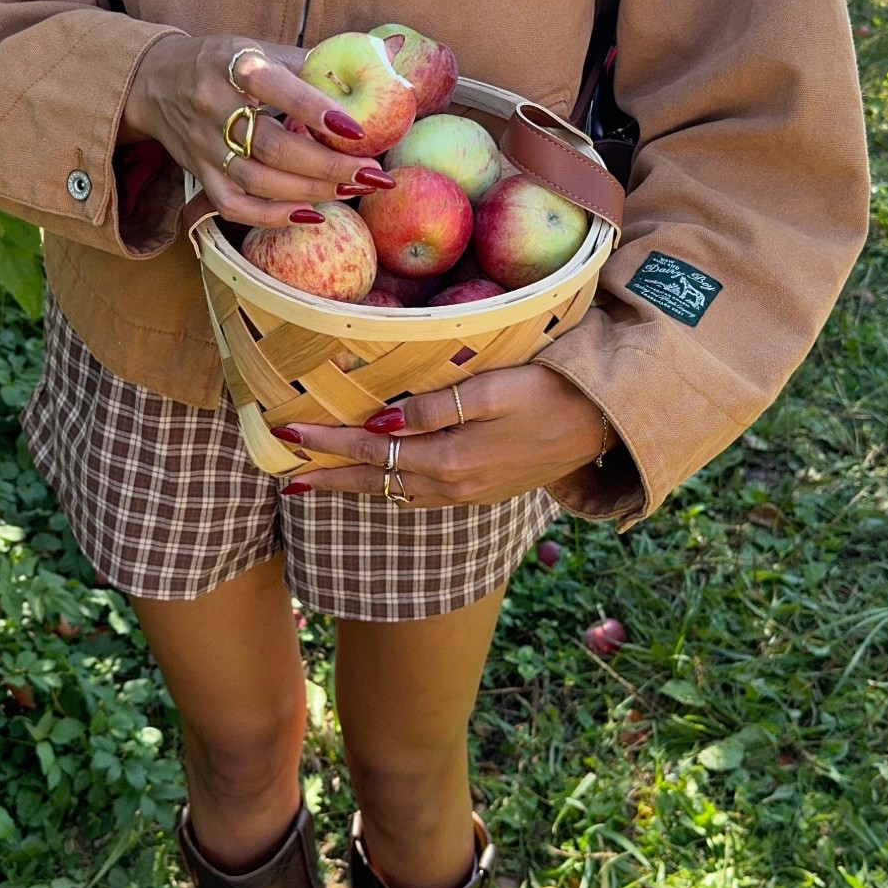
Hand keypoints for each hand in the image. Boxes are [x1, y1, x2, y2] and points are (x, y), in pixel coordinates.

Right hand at [121, 34, 390, 227]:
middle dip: (327, 165)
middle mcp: (213, 106)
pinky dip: (273, 216)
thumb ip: (315, 62)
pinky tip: (310, 214)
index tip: (356, 130)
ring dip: (310, 191)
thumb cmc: (224, 62)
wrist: (157, 81)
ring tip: (351, 189)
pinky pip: (234, 206)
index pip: (276, 88)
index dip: (315, 110)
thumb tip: (388, 57)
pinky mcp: (198, 174)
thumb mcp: (261, 48)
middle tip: (370, 173)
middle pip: (272, 146)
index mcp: (233, 64)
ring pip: (258, 181)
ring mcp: (204, 146)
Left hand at [272, 364, 616, 506]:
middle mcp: (452, 486)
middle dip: (328, 477)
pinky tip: (379, 483)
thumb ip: (437, 408)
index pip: (372, 452)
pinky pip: (419, 497)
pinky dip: (388, 491)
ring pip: (394, 494)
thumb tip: (383, 425)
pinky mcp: (481, 491)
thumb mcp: (495, 390)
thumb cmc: (550, 393)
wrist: (602, 423)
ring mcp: (467, 493)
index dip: (328, 442)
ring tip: (318, 481)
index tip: (289, 431)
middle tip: (285, 474)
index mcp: (450, 460)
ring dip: (354, 487)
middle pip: (374, 483)